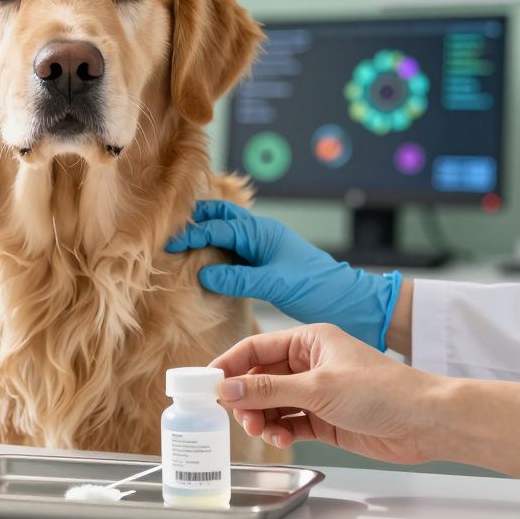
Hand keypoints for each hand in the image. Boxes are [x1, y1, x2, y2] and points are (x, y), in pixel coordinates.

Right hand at [166, 200, 400, 349]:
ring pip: (228, 232)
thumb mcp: (275, 284)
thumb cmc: (318, 288)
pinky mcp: (267, 264)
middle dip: (197, 220)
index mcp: (262, 233)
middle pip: (221, 217)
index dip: (191, 234)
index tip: (168, 245)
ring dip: (207, 234)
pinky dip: (218, 252)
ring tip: (184, 243)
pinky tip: (207, 264)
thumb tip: (203, 272)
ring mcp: (264, 248)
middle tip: (172, 232)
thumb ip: (238, 278)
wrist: (352, 301)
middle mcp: (262, 235)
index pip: (218, 227)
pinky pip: (236, 252)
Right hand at [211, 324, 519, 482]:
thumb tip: (228, 388)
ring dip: (262, 418)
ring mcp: (317, 392)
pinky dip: (280, 431)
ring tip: (264, 431)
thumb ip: (269, 389)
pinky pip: (289, 423)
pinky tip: (282, 438)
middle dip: (246, 397)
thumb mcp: (318, 387)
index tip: (207, 383)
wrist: (426, 422)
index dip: (230, 364)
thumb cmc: (384, 390)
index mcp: (310, 340)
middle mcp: (310, 364)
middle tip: (237, 415)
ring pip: (272, 404)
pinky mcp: (325, 419)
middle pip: (260, 378)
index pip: (256, 347)